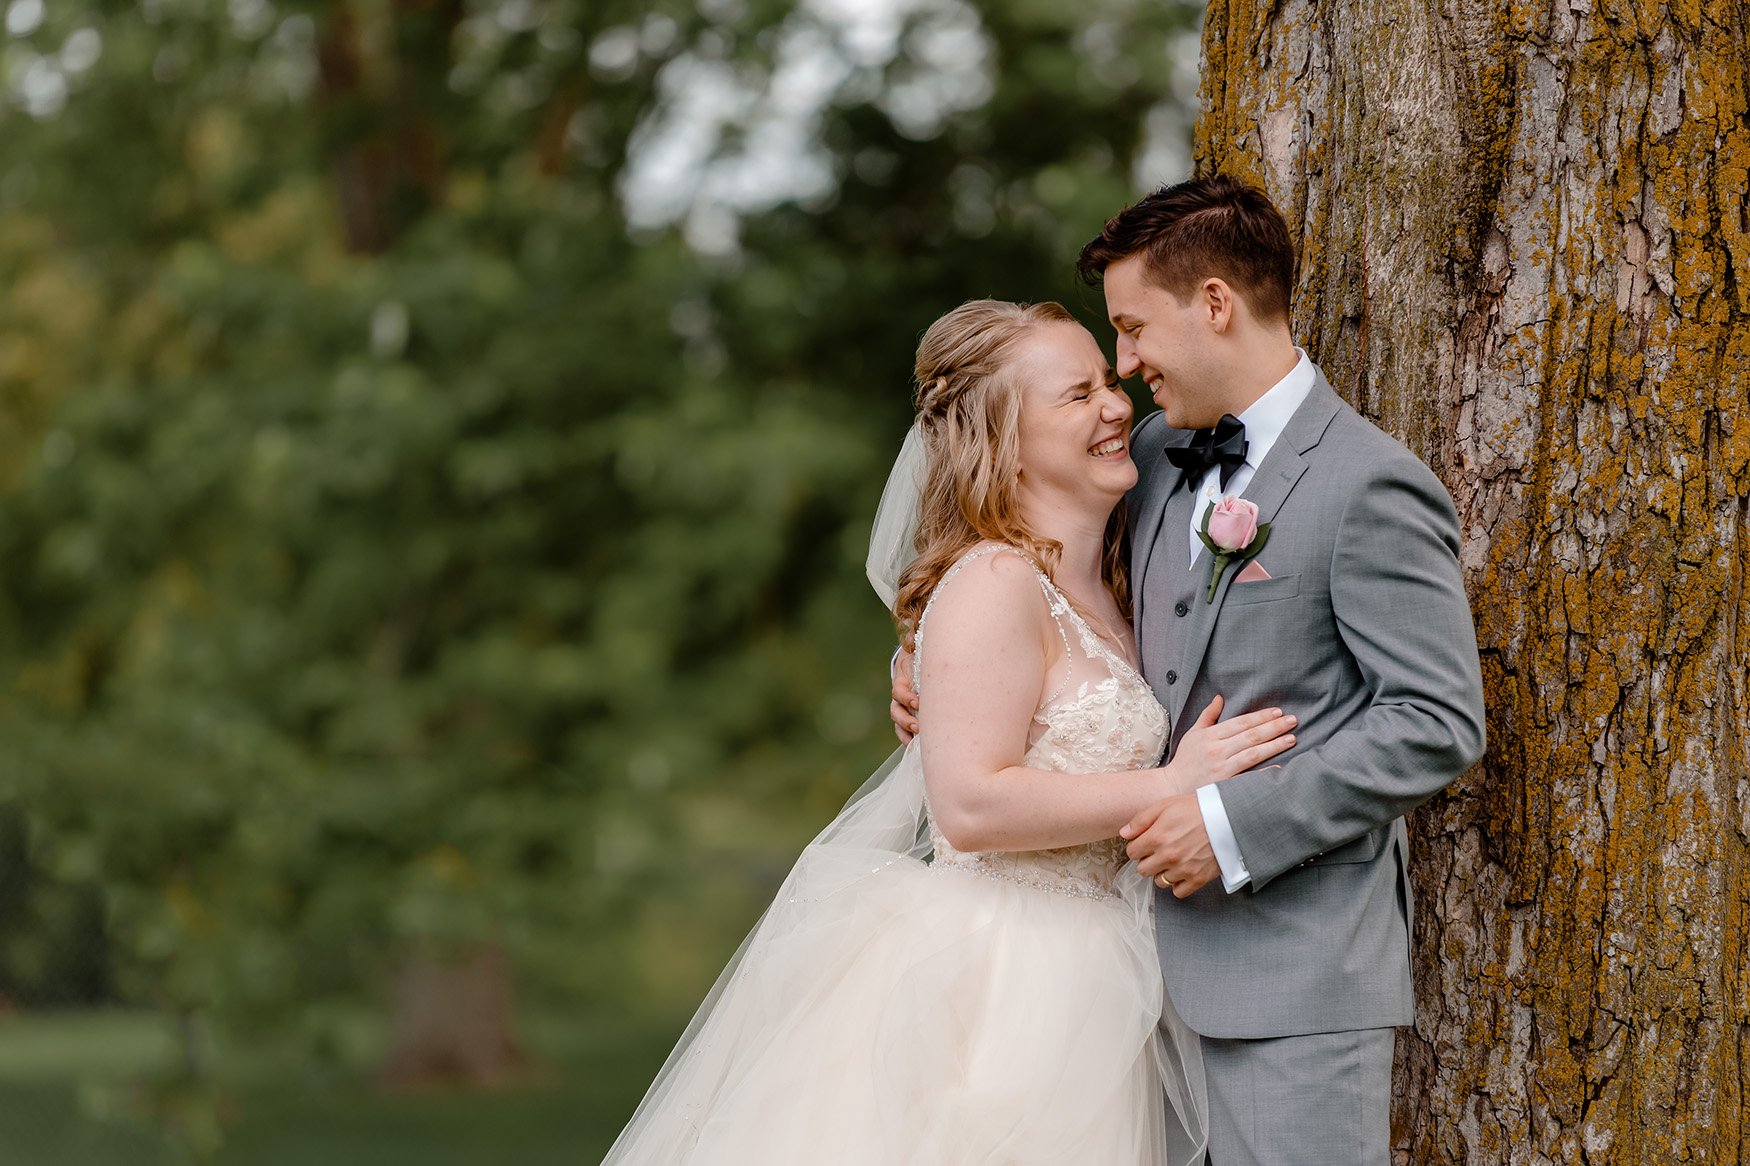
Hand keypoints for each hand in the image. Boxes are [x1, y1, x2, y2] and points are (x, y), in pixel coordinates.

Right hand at [890, 648, 918, 743]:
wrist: (922, 660)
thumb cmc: (924, 656)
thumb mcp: (921, 649)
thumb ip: (915, 643)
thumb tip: (912, 637)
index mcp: (902, 679)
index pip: (899, 691)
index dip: (906, 697)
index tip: (917, 702)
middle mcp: (900, 696)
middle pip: (896, 711)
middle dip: (906, 720)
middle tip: (918, 726)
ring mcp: (904, 707)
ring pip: (898, 722)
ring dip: (907, 731)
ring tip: (918, 736)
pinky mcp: (910, 714)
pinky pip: (905, 731)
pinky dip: (909, 739)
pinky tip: (915, 746)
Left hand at [1120, 793, 1218, 897]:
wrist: (1228, 817)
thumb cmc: (1196, 808)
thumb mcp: (1165, 805)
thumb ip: (1141, 820)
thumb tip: (1124, 833)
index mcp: (1156, 837)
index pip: (1132, 853)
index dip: (1138, 847)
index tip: (1146, 843)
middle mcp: (1167, 856)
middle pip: (1143, 870)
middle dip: (1147, 860)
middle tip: (1159, 851)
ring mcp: (1182, 869)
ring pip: (1159, 882)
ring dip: (1162, 872)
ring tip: (1172, 860)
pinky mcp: (1198, 878)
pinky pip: (1178, 892)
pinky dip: (1178, 884)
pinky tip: (1182, 871)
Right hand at [1165, 695, 1295, 791]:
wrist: (1173, 786)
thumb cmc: (1186, 759)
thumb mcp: (1194, 733)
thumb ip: (1208, 715)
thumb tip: (1220, 697)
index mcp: (1210, 735)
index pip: (1240, 722)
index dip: (1260, 717)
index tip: (1278, 712)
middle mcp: (1217, 750)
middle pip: (1250, 736)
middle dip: (1273, 727)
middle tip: (1292, 720)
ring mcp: (1222, 767)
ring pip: (1253, 753)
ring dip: (1274, 745)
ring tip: (1291, 738)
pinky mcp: (1225, 784)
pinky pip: (1248, 776)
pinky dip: (1264, 772)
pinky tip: (1280, 766)